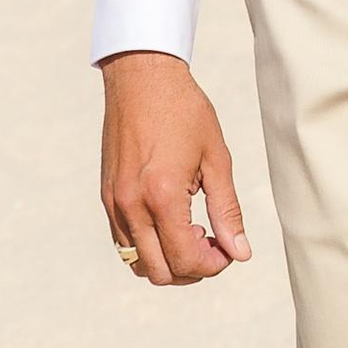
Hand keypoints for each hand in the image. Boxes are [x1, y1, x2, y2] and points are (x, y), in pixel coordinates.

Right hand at [98, 52, 251, 286]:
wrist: (142, 77)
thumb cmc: (184, 110)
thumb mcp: (216, 158)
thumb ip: (227, 210)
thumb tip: (240, 252)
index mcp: (162, 196)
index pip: (186, 260)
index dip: (213, 265)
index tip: (229, 249)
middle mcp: (132, 205)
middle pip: (160, 271)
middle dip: (192, 269)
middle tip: (213, 244)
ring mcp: (115, 202)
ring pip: (137, 262)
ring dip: (168, 261)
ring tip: (191, 234)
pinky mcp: (107, 195)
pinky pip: (123, 242)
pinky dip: (148, 247)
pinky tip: (169, 223)